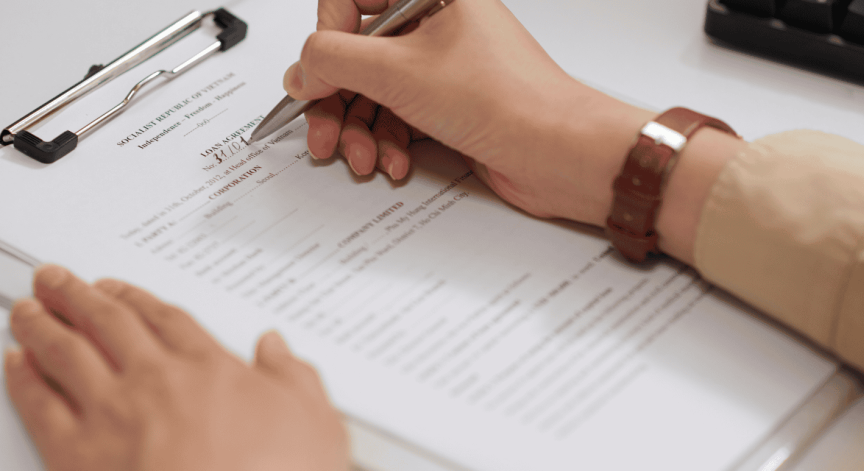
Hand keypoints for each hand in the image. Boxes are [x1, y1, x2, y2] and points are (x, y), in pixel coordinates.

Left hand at [4, 265, 348, 470]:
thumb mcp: (314, 423)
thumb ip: (295, 377)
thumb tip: (278, 349)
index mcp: (210, 370)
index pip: (166, 319)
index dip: (139, 299)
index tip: (122, 290)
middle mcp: (156, 382)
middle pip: (109, 322)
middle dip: (79, 295)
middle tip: (60, 280)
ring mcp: (113, 414)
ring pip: (66, 351)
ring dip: (43, 322)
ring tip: (30, 307)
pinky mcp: (77, 454)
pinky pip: (39, 403)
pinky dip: (24, 377)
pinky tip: (17, 363)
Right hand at [287, 0, 655, 225]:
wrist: (561, 154)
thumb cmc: (510, 101)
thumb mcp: (399, 72)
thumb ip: (334, 61)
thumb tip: (303, 67)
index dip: (329, 36)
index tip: (322, 72)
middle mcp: (440, 24)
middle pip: (359, 53)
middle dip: (337, 98)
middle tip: (323, 129)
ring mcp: (446, 67)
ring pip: (377, 91)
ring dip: (360, 129)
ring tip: (362, 156)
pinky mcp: (452, 106)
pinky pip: (400, 117)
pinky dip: (389, 142)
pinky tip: (394, 162)